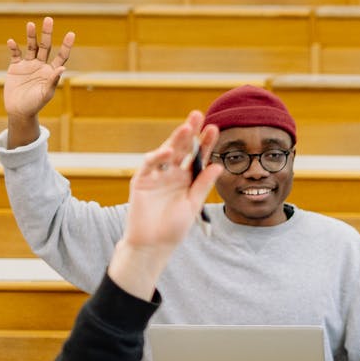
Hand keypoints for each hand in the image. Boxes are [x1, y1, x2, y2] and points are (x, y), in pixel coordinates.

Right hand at [4, 17, 72, 123]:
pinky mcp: (15, 67)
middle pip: (45, 46)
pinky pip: (15, 54)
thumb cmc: (35, 105)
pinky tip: (11, 41)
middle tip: (49, 19)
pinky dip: (13, 48)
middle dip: (47, 33)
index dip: (66, 45)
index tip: (71, 33)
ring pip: (30, 47)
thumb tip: (62, 69)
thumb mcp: (45, 94)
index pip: (61, 56)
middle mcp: (41, 65)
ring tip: (30, 24)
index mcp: (51, 72)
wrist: (19, 111)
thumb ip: (53, 81)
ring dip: (31, 36)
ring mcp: (28, 65)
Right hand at [122, 111, 219, 253]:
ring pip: (166, 152)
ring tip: (186, 128)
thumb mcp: (193, 204)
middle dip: (189, 132)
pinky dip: (158, 156)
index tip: (214, 128)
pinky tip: (169, 151)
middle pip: (182, 148)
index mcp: (186, 179)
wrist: (152, 245)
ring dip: (175, 139)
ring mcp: (156, 176)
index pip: (197, 157)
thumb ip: (203, 185)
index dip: (205, 143)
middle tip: (198, 115)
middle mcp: (172, 174)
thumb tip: (218, 165)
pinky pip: (150, 165)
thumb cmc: (173, 228)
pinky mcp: (141, 181)